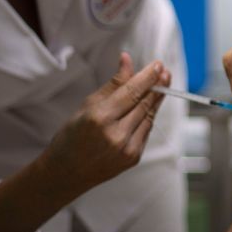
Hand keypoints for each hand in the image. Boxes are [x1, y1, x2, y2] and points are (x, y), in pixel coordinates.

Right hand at [43, 52, 168, 193]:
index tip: (158, 64)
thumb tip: (127, 59)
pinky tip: (151, 104)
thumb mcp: (88, 105)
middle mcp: (116, 134)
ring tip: (163, 84)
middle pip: (144, 104)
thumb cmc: (72, 135)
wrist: (66, 173)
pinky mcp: (133, 158)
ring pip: (148, 117)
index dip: (148, 77)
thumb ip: (113, 83)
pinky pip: (146, 130)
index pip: (132, 92)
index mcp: (100, 118)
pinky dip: (149, 116)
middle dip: (157, 86)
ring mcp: (127, 149)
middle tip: (165, 72)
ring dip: (157, 99)